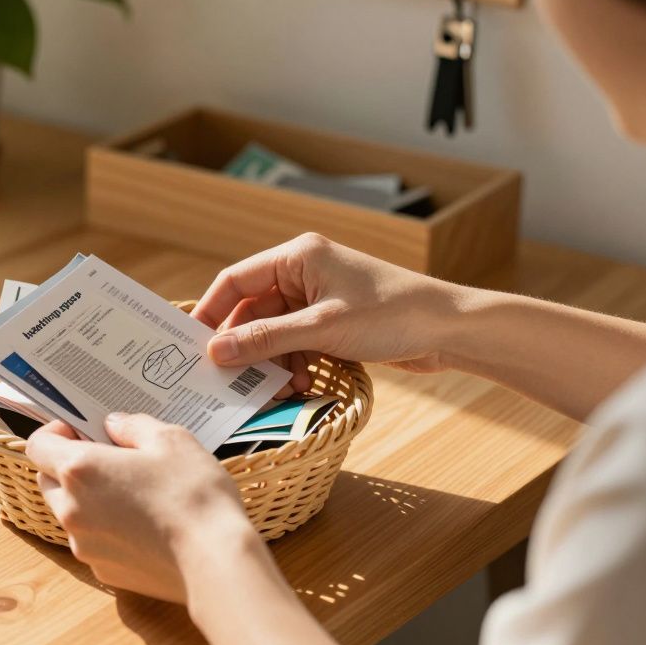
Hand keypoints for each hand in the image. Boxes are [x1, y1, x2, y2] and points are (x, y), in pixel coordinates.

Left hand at [25, 414, 253, 602]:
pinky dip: (104, 529)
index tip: (81, 430)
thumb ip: (133, 426)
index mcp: (80, 470)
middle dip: (67, 466)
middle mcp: (70, 509)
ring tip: (128, 493)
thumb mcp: (171, 440)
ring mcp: (83, 544)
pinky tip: (140, 525)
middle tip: (107, 459)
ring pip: (67, 513)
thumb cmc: (193, 495)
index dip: (55, 433)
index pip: (38, 445)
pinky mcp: (102, 570)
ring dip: (84, 499)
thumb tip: (113, 425)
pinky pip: (91, 541)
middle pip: (47, 479)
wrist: (214, 562)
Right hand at [194, 233, 465, 388]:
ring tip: (276, 388)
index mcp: (297, 256)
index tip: (194, 347)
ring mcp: (317, 297)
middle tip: (231, 379)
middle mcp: (303, 272)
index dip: (211, 313)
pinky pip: (295, 343)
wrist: (450, 329)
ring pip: (273, 332)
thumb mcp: (321, 329)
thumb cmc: (392, 314)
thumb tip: (215, 352)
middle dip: (245, 346)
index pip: (235, 280)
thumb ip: (265, 340)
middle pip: (252, 311)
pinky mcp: (332, 321)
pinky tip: (302, 384)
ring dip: (271, 361)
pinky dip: (293, 363)